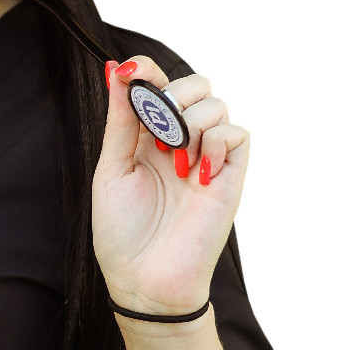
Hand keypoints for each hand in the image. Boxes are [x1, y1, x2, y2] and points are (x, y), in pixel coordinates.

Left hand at [92, 57, 248, 316]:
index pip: (158, 83)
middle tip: (155, 132)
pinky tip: (194, 171)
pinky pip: (237, 135)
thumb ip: (120, 119)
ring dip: (190, 123)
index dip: (147, 69)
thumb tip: (116, 70)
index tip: (130, 71)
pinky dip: (214, 141)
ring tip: (172, 161)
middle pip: (194, 84)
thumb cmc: (122, 229)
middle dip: (172, 95)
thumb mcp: (112, 166)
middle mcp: (180, 141)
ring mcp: (207, 158)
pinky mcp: (230, 178)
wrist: (143, 280)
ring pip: (216, 104)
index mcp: (147, 136)